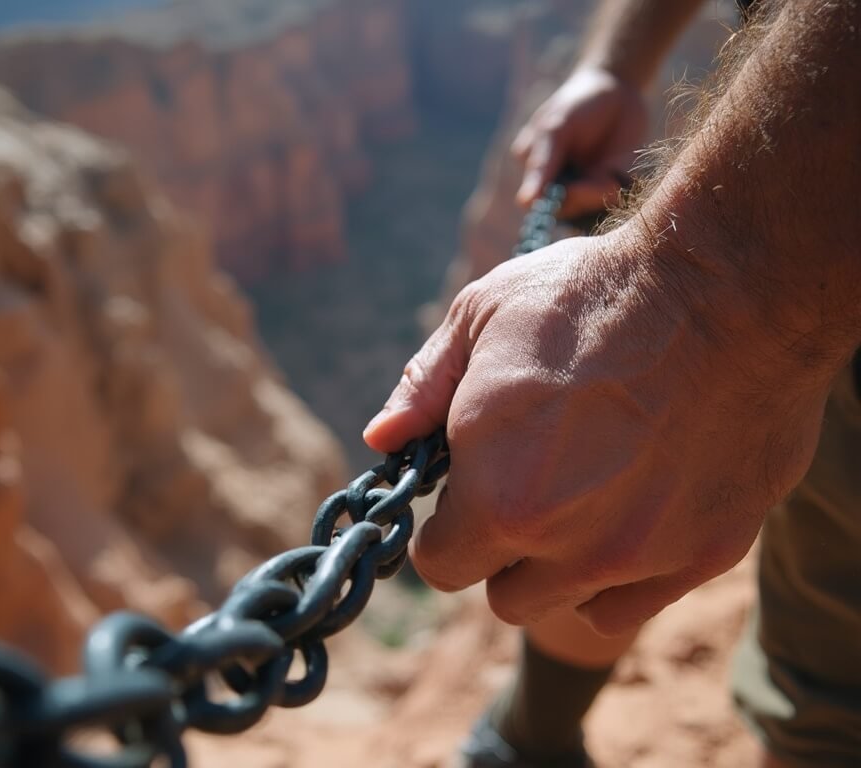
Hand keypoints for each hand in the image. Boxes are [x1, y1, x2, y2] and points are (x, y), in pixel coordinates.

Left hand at [363, 229, 829, 634]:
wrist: (730, 288)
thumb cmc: (592, 295)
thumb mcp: (482, 317)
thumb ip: (424, 388)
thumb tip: (380, 438)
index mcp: (497, 491)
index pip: (439, 565)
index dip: (443, 533)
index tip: (461, 500)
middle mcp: (564, 542)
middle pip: (503, 594)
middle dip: (500, 549)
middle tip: (526, 488)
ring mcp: (638, 555)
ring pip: (566, 602)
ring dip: (557, 566)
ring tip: (580, 497)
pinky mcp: (703, 554)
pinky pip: (631, 605)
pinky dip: (619, 576)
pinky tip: (629, 516)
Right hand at [513, 67, 647, 217]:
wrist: (617, 89)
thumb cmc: (577, 104)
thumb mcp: (556, 127)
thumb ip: (542, 163)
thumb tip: (525, 201)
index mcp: (536, 172)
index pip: (534, 204)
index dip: (550, 204)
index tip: (574, 189)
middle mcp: (557, 186)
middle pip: (563, 211)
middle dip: (584, 198)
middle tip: (606, 181)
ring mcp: (584, 191)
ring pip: (587, 212)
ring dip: (601, 197)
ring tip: (612, 175)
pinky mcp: (610, 190)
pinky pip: (609, 205)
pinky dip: (616, 194)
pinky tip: (618, 177)